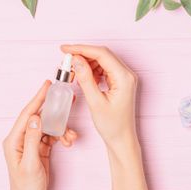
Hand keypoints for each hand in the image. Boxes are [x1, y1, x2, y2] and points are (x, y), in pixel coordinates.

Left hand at [0, 80, 76, 189]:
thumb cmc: (26, 187)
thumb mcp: (29, 164)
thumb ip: (32, 140)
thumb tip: (36, 119)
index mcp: (14, 140)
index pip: (27, 115)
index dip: (37, 99)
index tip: (47, 86)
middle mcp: (21, 138)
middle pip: (38, 116)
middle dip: (53, 109)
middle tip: (66, 98)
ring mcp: (31, 142)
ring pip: (48, 126)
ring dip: (61, 129)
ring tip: (71, 137)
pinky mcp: (39, 147)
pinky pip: (52, 135)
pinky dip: (62, 136)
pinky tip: (68, 141)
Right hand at [62, 45, 156, 189]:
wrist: (121, 139)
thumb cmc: (112, 126)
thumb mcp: (95, 102)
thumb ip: (85, 79)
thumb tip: (76, 60)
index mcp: (124, 77)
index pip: (101, 54)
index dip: (81, 49)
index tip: (65, 49)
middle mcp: (126, 75)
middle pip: (102, 55)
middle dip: (82, 54)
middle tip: (65, 58)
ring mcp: (123, 78)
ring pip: (102, 61)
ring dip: (86, 62)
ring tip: (71, 71)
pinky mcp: (119, 83)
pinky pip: (103, 70)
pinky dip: (91, 70)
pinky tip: (81, 76)